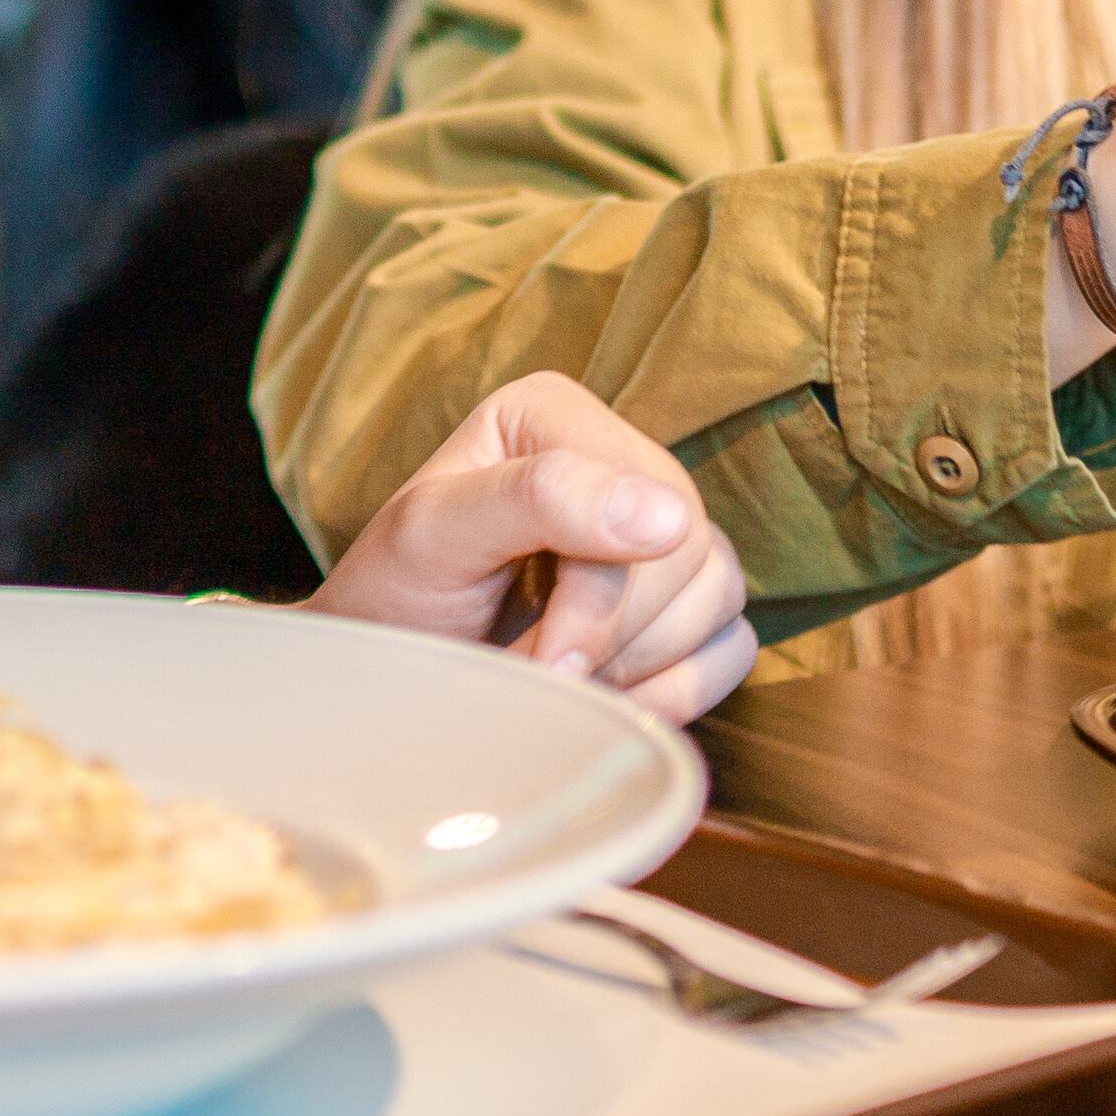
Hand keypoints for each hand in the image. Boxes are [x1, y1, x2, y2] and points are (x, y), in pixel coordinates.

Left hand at [302, 373, 755, 722]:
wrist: (384, 679)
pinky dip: (674, 691)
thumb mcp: (432, 536)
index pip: (640, 497)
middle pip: (689, 548)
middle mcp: (618, 461)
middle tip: (537, 676)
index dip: (600, 597)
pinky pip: (731, 648)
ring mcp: (659, 535)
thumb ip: (539, 499)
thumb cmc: (394, 598)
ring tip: (558, 681)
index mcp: (556, 417)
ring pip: (720, 596)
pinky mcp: (682, 605)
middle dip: (611, 637)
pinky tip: (606, 699)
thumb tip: (671, 516)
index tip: (542, 661)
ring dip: (639, 666)